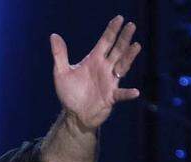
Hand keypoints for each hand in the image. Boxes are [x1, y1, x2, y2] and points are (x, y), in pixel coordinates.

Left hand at [50, 16, 141, 130]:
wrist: (74, 114)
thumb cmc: (70, 93)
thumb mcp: (61, 73)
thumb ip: (59, 54)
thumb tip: (54, 35)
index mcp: (94, 60)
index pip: (105, 42)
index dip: (112, 30)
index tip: (119, 18)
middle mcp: (105, 68)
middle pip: (117, 50)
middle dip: (124, 38)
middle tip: (131, 25)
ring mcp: (110, 82)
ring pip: (122, 66)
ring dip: (129, 57)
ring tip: (136, 46)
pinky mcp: (111, 97)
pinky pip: (121, 94)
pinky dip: (127, 93)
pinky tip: (134, 92)